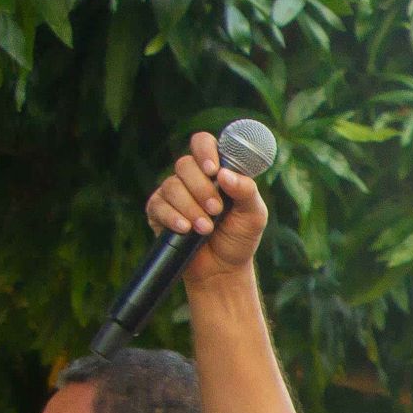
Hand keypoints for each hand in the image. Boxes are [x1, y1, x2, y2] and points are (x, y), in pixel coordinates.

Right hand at [144, 128, 268, 287]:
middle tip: (216, 211)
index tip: (214, 170)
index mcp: (216, 171)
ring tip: (206, 228)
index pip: (203, 143)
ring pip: (172, 186)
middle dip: (202, 189)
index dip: (205, 151)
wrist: (222, 269)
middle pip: (185, 164)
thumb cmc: (239, 238)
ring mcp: (173, 193)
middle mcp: (192, 178)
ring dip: (191, 208)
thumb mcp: (254, 215)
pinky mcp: (158, 211)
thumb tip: (225, 174)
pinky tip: (185, 229)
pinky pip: (158, 205)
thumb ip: (246, 191)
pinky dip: (173, 218)